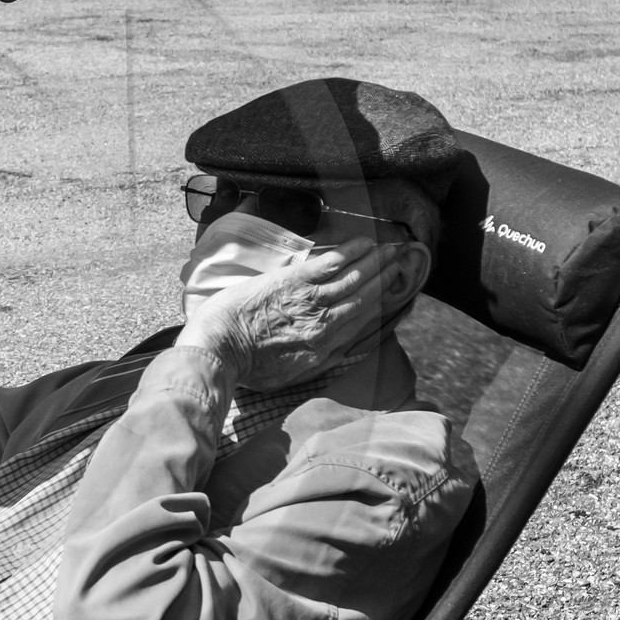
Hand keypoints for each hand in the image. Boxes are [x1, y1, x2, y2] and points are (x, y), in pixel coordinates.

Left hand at [176, 237, 397, 390]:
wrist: (218, 349)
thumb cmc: (245, 367)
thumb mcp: (289, 377)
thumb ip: (319, 362)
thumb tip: (343, 350)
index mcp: (324, 348)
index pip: (360, 321)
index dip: (380, 304)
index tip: (393, 291)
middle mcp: (325, 323)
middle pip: (363, 297)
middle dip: (385, 278)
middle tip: (400, 261)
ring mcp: (311, 300)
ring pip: (353, 278)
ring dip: (374, 262)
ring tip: (390, 249)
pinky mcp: (294, 281)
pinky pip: (331, 263)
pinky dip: (351, 252)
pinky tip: (365, 242)